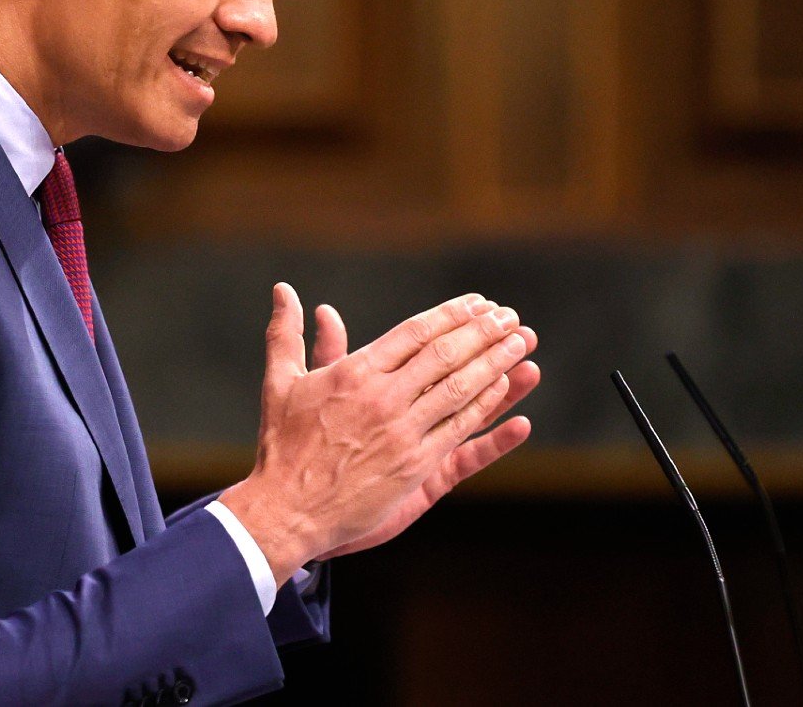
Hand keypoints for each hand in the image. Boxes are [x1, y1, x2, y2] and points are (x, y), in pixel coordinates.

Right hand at [220, 284, 538, 579]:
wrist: (285, 511)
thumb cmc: (281, 446)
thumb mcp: (282, 383)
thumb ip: (289, 334)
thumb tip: (284, 291)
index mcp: (354, 373)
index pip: (415, 333)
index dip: (451, 314)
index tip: (477, 302)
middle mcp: (383, 398)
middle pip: (445, 355)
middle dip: (482, 332)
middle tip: (509, 316)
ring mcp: (402, 434)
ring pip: (460, 389)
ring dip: (495, 362)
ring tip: (521, 342)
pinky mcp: (415, 468)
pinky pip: (459, 431)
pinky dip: (485, 408)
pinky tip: (505, 390)